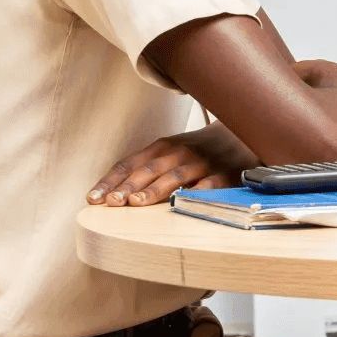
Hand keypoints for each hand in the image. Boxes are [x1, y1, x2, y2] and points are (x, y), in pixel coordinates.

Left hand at [87, 123, 256, 207]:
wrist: (244, 134)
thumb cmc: (200, 150)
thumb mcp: (172, 151)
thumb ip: (147, 167)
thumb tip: (111, 193)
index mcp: (163, 147)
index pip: (130, 164)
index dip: (110, 181)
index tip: (92, 199)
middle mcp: (180, 152)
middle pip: (149, 169)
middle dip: (128, 186)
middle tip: (112, 202)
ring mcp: (203, 163)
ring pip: (175, 176)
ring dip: (155, 189)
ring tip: (137, 203)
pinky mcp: (224, 174)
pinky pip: (208, 185)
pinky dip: (195, 193)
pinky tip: (182, 203)